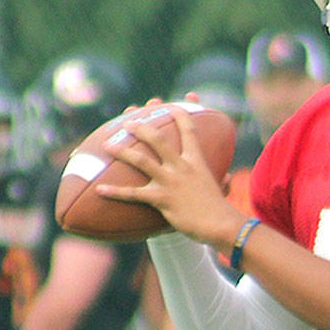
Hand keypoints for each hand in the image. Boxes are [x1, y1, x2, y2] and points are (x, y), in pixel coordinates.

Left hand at [97, 106, 242, 247]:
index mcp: (196, 162)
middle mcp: (182, 167)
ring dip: (123, 151)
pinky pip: (134, 194)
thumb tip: (230, 178)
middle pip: (158, 140)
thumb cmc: (220, 210)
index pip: (189, 131)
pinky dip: (115, 192)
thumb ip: (224, 181)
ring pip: (142, 160)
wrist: (220, 224)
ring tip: (108, 145)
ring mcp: (171, 181)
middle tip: (128, 122)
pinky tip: (100, 190)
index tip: (171, 105)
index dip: (180, 115)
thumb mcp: (222, 189)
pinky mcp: (162, 199)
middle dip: (141, 128)